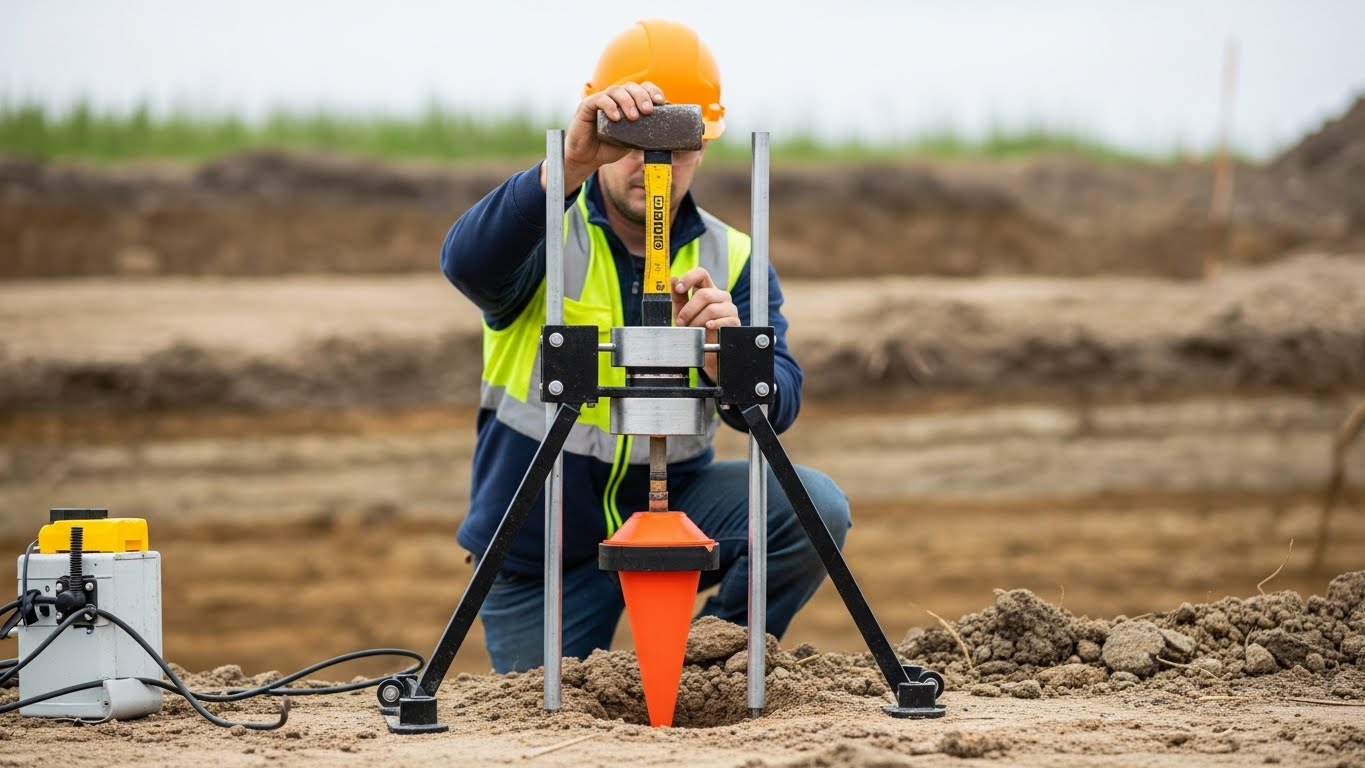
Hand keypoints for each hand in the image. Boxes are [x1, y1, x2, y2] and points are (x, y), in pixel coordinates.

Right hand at [541, 81, 665, 192]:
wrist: (587, 157)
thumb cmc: (609, 147)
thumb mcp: (632, 140)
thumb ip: (644, 133)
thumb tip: (666, 133)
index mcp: (627, 102)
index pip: (642, 88)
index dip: (652, 92)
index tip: (661, 102)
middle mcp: (615, 98)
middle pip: (631, 86)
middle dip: (642, 96)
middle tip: (648, 111)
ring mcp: (601, 100)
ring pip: (616, 90)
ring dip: (627, 101)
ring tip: (634, 117)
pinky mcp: (587, 106)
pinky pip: (599, 100)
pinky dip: (610, 106)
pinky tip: (616, 118)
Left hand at [671, 267, 739, 379]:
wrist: (704, 349)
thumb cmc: (694, 328)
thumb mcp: (682, 311)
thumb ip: (678, 296)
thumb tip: (673, 279)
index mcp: (707, 289)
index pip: (701, 273)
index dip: (689, 278)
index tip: (679, 289)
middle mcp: (720, 296)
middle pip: (704, 294)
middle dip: (689, 310)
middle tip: (681, 322)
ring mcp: (729, 308)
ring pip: (712, 309)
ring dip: (697, 321)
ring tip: (693, 329)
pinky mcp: (734, 321)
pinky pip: (723, 320)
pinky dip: (713, 325)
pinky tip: (707, 328)